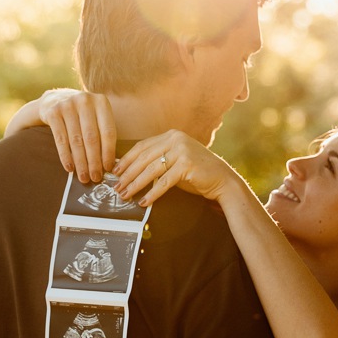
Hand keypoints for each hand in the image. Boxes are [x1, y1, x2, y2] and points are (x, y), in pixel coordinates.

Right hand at [39, 89, 116, 182]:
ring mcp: (68, 105)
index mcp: (101, 102)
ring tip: (84, 177)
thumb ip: (103, 136)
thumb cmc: (83, 116)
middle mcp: (85, 101)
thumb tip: (108, 166)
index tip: (108, 168)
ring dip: (80, 162)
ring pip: (76, 140)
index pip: (108, 132)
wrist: (56, 100)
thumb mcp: (97, 118)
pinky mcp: (53, 112)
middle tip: (95, 177)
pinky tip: (70, 168)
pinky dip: (65, 156)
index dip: (108, 152)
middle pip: (91, 138)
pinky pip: (61, 139)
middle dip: (94, 161)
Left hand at [113, 130, 241, 206]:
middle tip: (116, 186)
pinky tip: (144, 201)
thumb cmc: (197, 173)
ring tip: (125, 195)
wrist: (222, 180)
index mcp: (171, 135)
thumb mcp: (175, 161)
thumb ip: (158, 160)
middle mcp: (176, 139)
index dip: (126, 159)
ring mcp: (182, 151)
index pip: (142, 146)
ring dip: (136, 184)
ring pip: (151, 170)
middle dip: (127, 174)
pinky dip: (152, 193)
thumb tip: (132, 170)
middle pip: (144, 158)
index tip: (115, 171)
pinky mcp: (187, 165)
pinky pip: (164, 182)